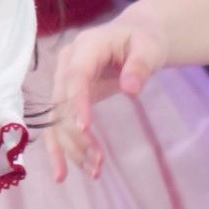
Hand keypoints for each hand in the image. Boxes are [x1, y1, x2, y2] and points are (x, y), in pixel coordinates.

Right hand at [45, 11, 169, 180]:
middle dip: (76, 135)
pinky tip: (65, 173)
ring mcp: (64, 82)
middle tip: (99, 162)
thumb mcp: (150, 48)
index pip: (75, 76)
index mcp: (85, 47)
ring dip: (71, 148)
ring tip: (94, 172)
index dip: (77, 102)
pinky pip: (61, 125)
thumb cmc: (144, 39)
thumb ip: (140, 66)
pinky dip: (64, 148)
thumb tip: (131, 89)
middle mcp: (67, 65)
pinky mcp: (68, 98)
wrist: (136, 35)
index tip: (85, 127)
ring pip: (58, 120)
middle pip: (61, 104)